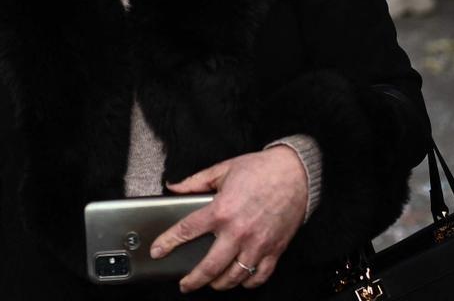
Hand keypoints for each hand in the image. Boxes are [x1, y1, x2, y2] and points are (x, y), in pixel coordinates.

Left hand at [150, 147, 307, 292]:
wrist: (295, 172)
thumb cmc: (261, 169)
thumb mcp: (222, 169)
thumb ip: (195, 181)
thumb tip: (174, 187)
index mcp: (221, 210)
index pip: (186, 231)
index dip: (168, 243)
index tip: (158, 252)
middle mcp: (238, 231)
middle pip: (209, 267)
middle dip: (193, 280)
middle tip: (185, 284)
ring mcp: (257, 243)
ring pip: (233, 277)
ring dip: (219, 284)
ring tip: (211, 283)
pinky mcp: (274, 249)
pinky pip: (259, 276)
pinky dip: (247, 282)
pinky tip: (239, 279)